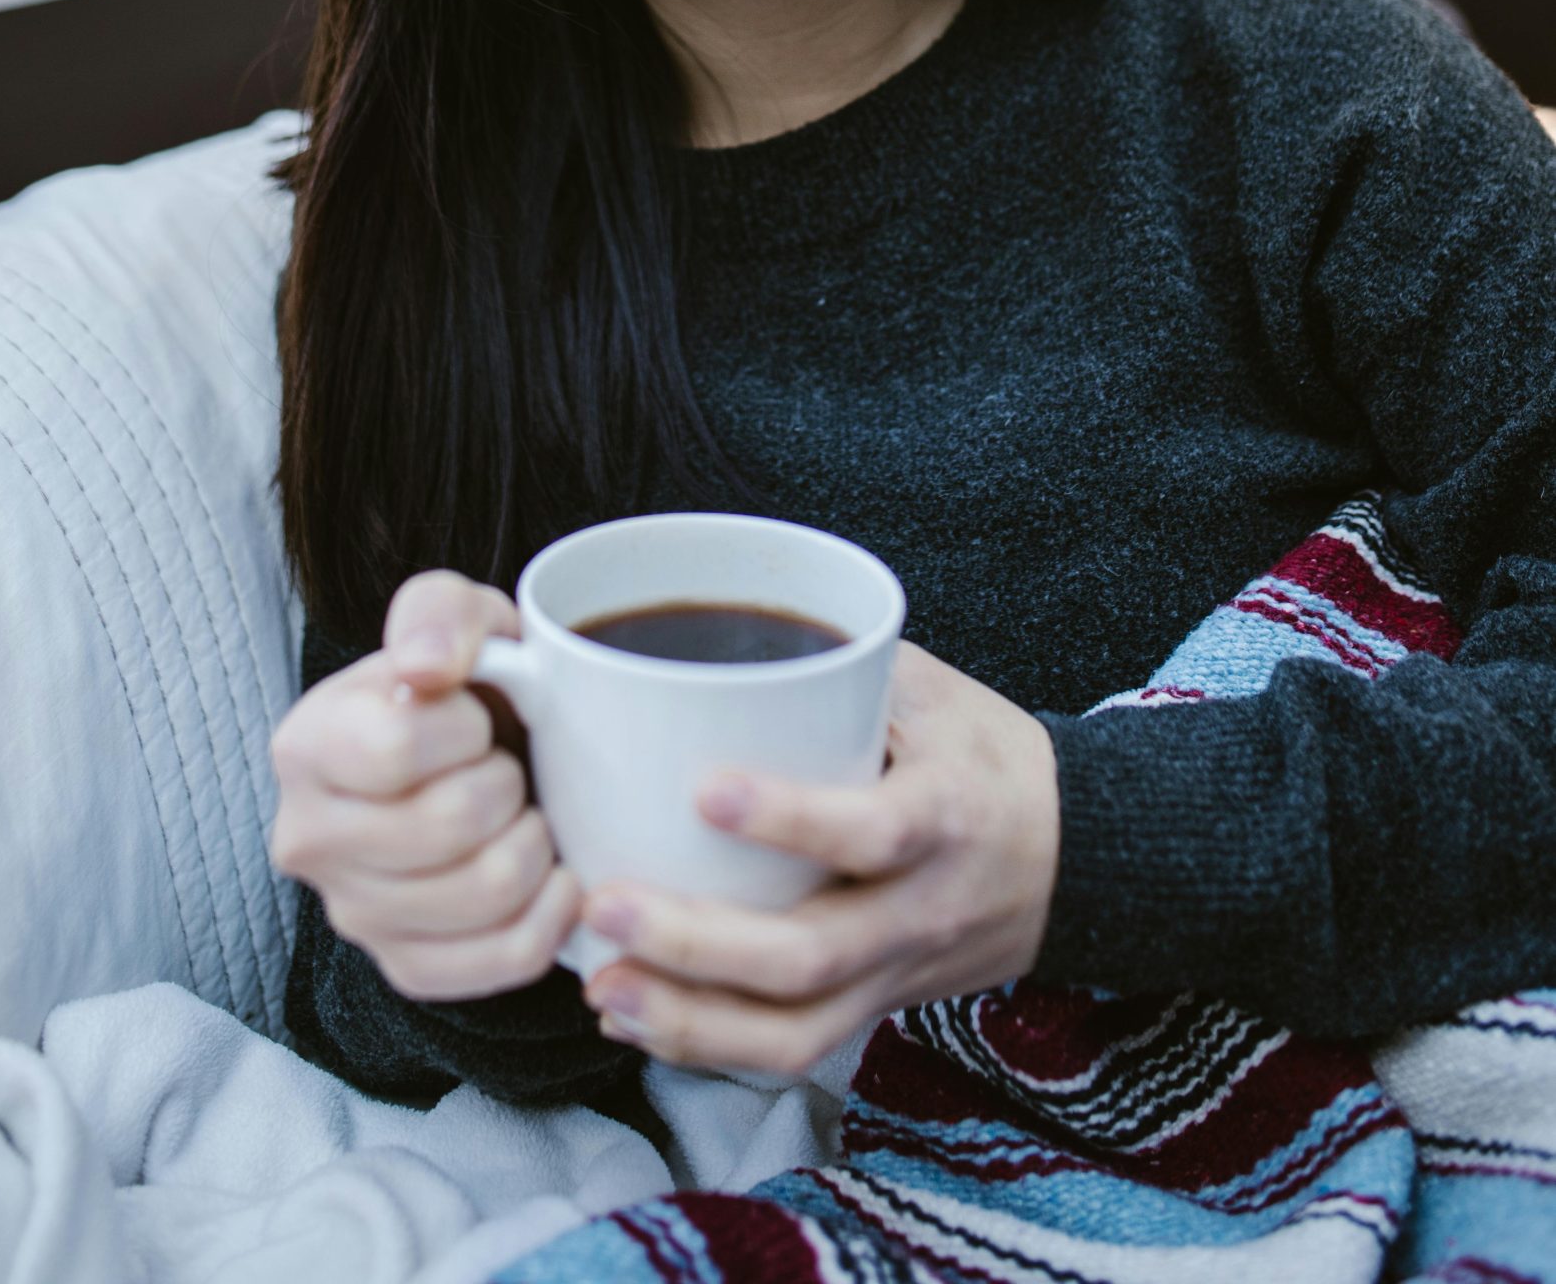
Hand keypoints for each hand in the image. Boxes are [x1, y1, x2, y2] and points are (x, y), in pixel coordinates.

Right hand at [269, 571, 581, 1000]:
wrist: (474, 756)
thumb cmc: (463, 684)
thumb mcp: (453, 616)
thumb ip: (437, 614)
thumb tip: (427, 668)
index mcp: (304, 747)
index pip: (398, 749)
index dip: (465, 727)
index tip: (472, 718)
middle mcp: (310, 840)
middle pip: (451, 823)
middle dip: (507, 782)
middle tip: (503, 768)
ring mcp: (354, 915)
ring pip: (488, 892)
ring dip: (535, 842)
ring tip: (521, 814)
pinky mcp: (407, 967)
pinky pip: (507, 958)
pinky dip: (553, 912)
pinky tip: (551, 872)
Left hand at [578, 641, 1058, 1077]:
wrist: (1075, 856)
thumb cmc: (983, 753)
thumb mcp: (932, 689)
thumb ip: (838, 666)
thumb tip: (713, 632)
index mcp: (947, 814)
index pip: (874, 831)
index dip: (791, 818)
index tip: (705, 791)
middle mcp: (923, 909)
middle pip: (811, 951)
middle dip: (698, 942)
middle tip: (607, 904)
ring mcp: (898, 972)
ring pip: (796, 1026)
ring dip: (691, 1019)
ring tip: (605, 990)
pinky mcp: (876, 1006)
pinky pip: (794, 1048)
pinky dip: (710, 1042)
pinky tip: (638, 1016)